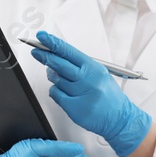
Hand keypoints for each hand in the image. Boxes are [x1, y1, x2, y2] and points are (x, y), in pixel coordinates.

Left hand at [30, 31, 151, 156]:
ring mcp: (81, 94)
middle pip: (60, 64)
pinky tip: (64, 92)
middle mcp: (88, 80)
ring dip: (54, 77)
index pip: (70, 52)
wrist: (119, 119)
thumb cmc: (109, 97)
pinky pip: (56, 94)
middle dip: (45, 56)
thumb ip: (81, 67)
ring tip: (60, 78)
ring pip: (56, 80)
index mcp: (95, 69)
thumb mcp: (100, 75)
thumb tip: (58, 58)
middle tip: (36, 52)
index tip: (42, 37)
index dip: (53, 43)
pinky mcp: (74, 108)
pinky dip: (56, 91)